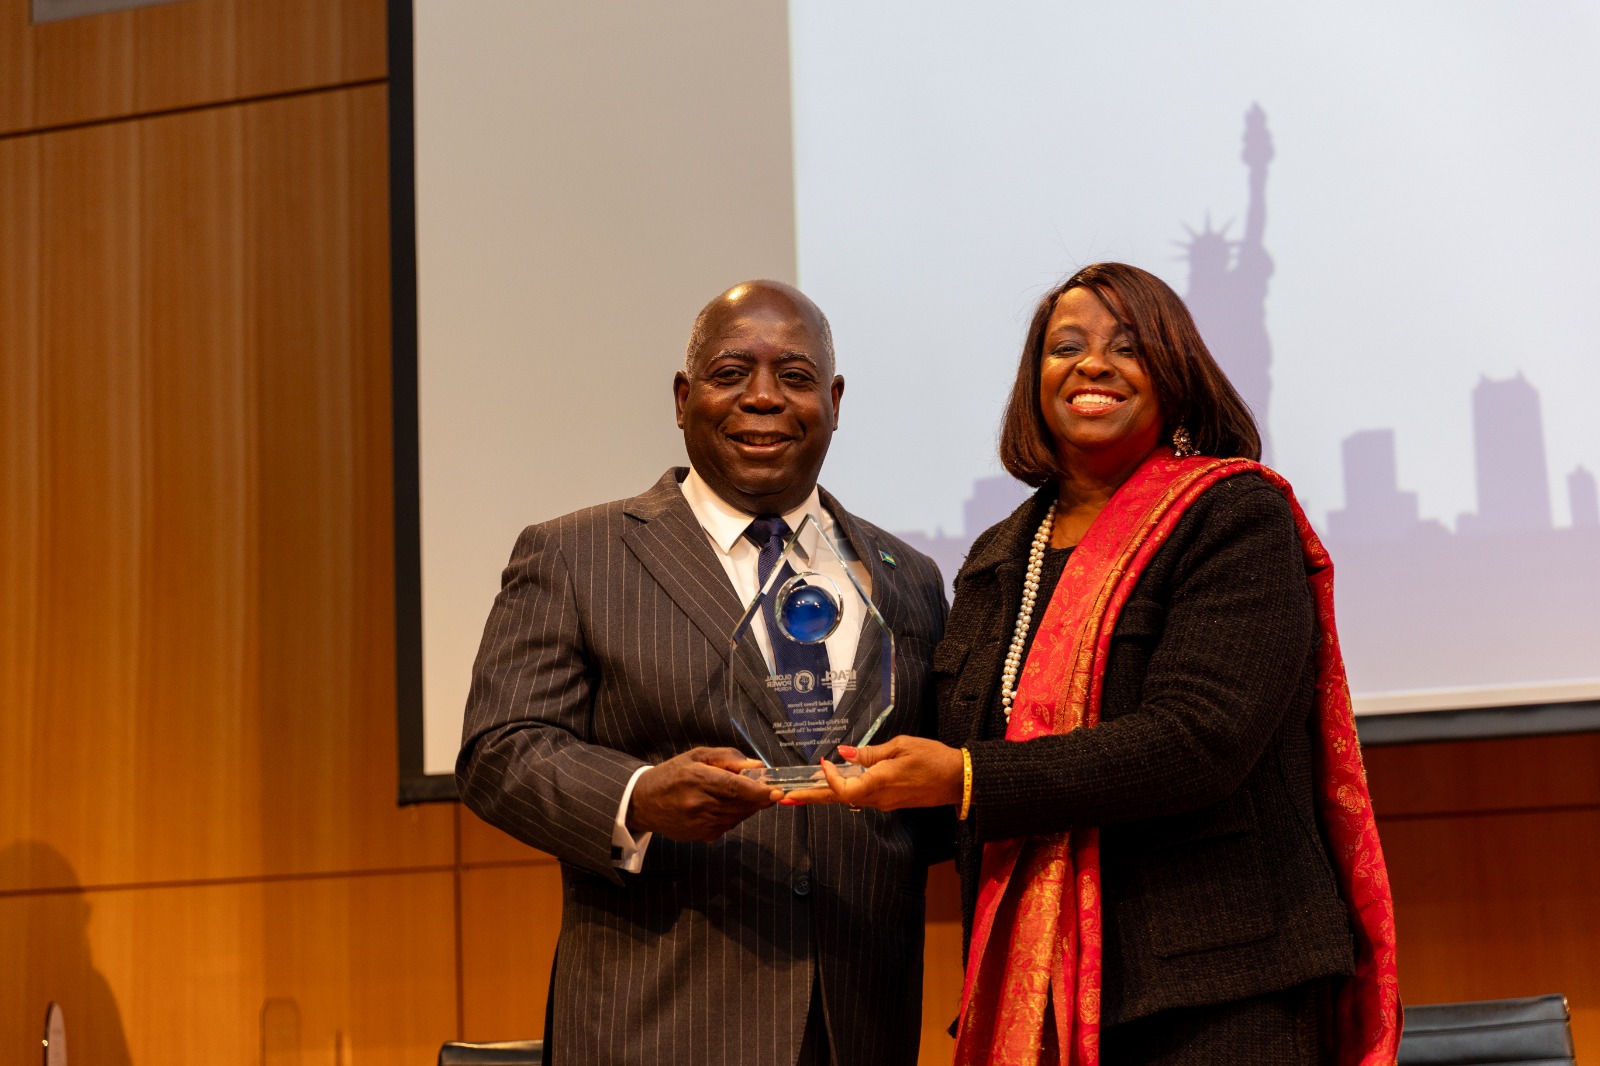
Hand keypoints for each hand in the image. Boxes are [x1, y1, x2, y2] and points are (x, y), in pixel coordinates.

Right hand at [626, 747, 782, 842]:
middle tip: (767, 789)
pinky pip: (729, 826)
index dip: (759, 791)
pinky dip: (735, 816)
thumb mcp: (697, 756)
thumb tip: (757, 767)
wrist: (644, 803)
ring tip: (740, 794)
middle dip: (759, 798)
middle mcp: (699, 804)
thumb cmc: (672, 774)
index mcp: (697, 779)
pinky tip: (724, 806)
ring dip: (748, 806)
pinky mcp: (701, 836)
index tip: (777, 792)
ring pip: (738, 817)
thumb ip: (728, 758)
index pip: (735, 788)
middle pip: (741, 804)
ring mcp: (700, 824)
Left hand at [783, 736, 963, 810]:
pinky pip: (861, 797)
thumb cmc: (932, 758)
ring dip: (825, 795)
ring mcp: (883, 802)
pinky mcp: (889, 801)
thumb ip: (870, 753)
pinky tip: (833, 785)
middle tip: (785, 798)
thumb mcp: (901, 747)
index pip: (844, 789)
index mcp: (879, 783)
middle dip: (811, 798)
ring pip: (848, 799)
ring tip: (802, 791)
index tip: (823, 762)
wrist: (957, 780)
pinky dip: (843, 791)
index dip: (828, 778)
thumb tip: (843, 753)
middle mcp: (878, 798)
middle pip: (838, 799)